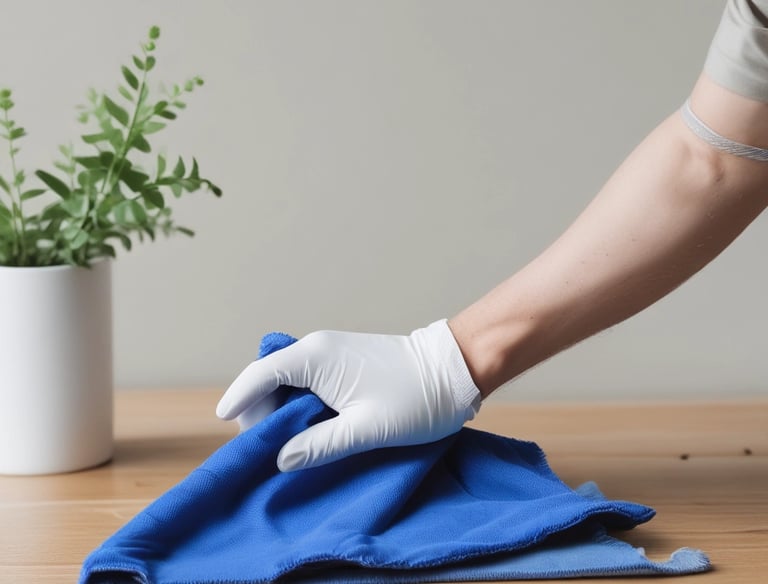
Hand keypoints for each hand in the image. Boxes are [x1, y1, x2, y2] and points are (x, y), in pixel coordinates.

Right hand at [216, 319, 481, 471]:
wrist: (453, 369)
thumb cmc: (414, 398)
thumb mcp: (365, 430)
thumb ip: (318, 445)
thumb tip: (281, 458)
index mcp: (316, 358)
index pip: (261, 375)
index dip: (239, 398)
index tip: (224, 421)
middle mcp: (317, 348)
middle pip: (269, 378)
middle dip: (260, 411)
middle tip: (264, 449)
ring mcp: (331, 351)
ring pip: (288, 380)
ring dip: (281, 409)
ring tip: (285, 444)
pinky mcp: (344, 359)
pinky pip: (307, 380)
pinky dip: (299, 403)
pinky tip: (307, 428)